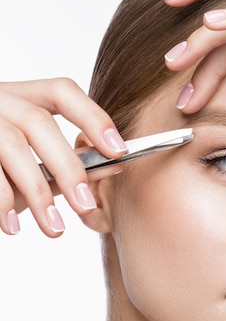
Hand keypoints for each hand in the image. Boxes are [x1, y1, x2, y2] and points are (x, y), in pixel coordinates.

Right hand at [0, 79, 125, 236]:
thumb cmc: (0, 171)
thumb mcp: (35, 165)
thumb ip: (69, 165)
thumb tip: (114, 166)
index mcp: (22, 98)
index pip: (61, 92)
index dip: (92, 117)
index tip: (119, 151)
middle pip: (39, 122)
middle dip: (68, 167)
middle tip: (86, 205)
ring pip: (12, 146)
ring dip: (38, 193)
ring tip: (54, 228)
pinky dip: (2, 201)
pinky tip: (13, 226)